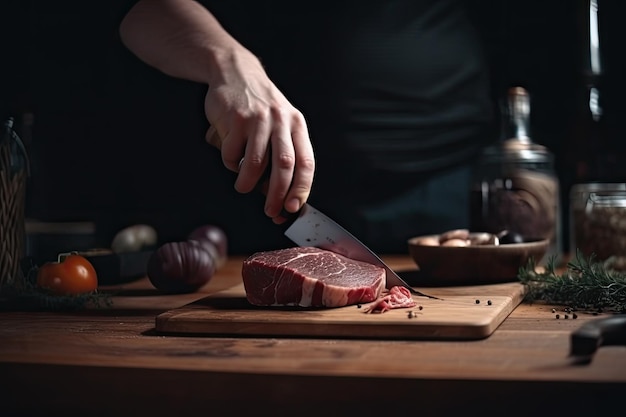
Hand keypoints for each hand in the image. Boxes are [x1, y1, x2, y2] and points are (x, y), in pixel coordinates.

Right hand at [204, 49, 314, 222]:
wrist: (234, 71)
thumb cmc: (259, 106)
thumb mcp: (280, 124)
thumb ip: (282, 155)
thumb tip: (280, 196)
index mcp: (297, 125)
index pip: (306, 163)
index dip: (301, 189)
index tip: (293, 207)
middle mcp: (280, 121)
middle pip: (283, 166)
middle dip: (277, 195)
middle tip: (271, 211)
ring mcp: (257, 119)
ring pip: (255, 164)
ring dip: (248, 183)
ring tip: (243, 186)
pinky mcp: (235, 119)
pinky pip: (232, 153)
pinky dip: (230, 163)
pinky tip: (230, 157)